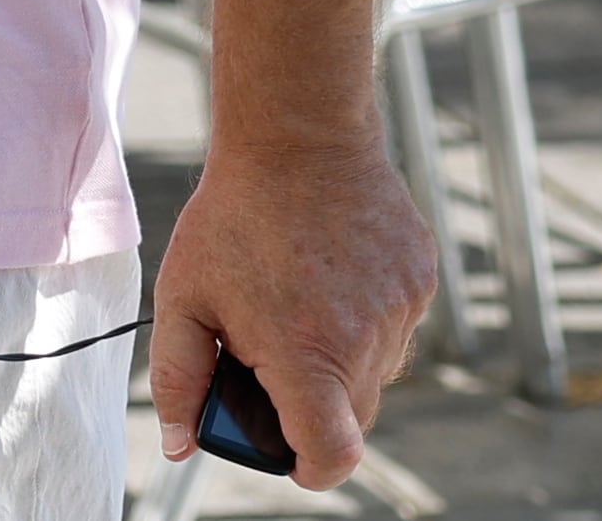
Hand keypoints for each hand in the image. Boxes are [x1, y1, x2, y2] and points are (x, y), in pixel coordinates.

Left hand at [150, 135, 435, 490]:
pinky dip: (365, 318)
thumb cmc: (233, 217)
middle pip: (352, 416)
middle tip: (270, 353)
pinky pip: (395, 327)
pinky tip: (330, 274)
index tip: (290, 455)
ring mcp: (401, 311)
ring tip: (298, 299)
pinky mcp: (421, 281)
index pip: (332, 454)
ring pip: (375, 372)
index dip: (308, 466)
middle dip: (312, 403)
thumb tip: (180, 443)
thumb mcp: (183, 296)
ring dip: (340, 358)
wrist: (298, 136)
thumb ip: (179, 376)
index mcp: (306, 354)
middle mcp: (366, 341)